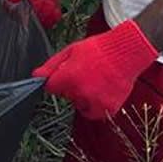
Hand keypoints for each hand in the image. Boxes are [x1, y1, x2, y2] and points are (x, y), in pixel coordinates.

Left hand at [32, 20, 158, 119]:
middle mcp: (81, 93)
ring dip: (83, 96)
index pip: (51, 87)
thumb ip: (52, 66)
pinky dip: (96, 105)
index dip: (56, 80)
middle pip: (66, 95)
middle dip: (71, 86)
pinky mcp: (108, 109)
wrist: (126, 53)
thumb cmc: (98, 49)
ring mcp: (95, 102)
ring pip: (80, 104)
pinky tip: (101, 90)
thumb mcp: (71, 51)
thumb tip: (35, 77)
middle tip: (86, 72)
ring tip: (96, 80)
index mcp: (69, 78)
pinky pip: (94, 112)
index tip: (65, 73)